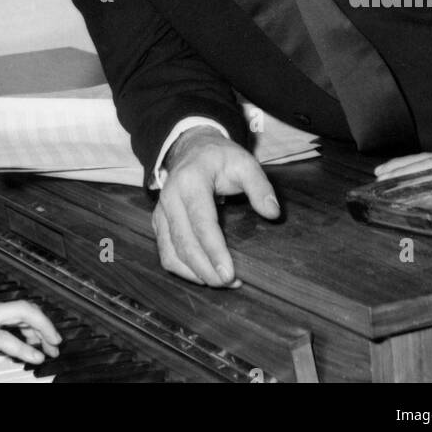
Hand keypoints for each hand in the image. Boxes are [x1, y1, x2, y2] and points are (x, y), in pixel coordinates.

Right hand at [0, 293, 61, 365]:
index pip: (10, 310)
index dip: (29, 323)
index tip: (38, 336)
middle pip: (23, 308)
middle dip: (43, 325)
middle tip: (54, 342)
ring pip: (23, 315)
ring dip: (43, 330)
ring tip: (53, 347)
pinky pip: (6, 339)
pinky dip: (24, 347)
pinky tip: (35, 357)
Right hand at [153, 127, 279, 286]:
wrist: (192, 148)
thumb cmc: (220, 158)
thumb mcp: (244, 162)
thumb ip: (260, 186)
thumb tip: (273, 214)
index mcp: (191, 181)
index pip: (201, 223)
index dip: (215, 251)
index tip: (230, 274)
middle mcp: (170, 197)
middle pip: (185, 243)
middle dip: (207, 269)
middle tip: (231, 283)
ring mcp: (161, 211)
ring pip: (171, 253)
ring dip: (195, 273)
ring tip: (221, 282)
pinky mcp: (159, 223)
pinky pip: (165, 253)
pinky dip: (182, 270)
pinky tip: (203, 276)